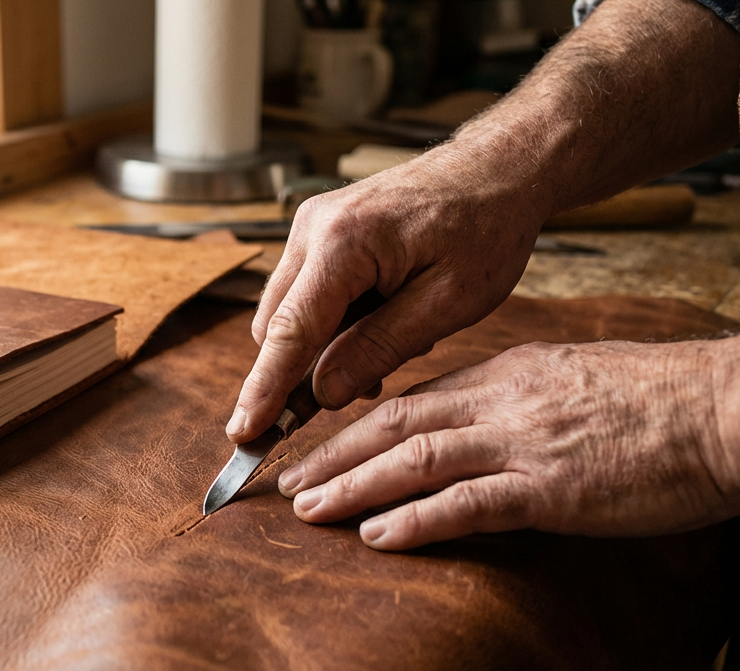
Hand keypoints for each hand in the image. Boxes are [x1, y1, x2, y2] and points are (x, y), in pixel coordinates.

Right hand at [226, 149, 545, 442]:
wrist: (497, 168)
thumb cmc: (485, 227)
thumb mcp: (449, 301)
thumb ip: (380, 348)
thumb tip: (324, 395)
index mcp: (345, 242)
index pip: (290, 331)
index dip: (264, 389)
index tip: (242, 433)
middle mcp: (313, 228)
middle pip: (276, 326)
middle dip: (296, 374)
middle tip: (340, 405)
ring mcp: (311, 227)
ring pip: (287, 314)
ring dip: (320, 349)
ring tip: (388, 351)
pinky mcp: (319, 232)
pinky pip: (306, 294)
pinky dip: (330, 324)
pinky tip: (380, 328)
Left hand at [277, 330, 739, 549]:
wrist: (727, 408)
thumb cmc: (662, 400)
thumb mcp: (574, 380)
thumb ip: (518, 399)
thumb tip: (476, 420)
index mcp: (507, 375)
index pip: (412, 399)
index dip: (356, 427)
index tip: (317, 448)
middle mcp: (502, 402)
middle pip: (395, 423)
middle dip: (332, 453)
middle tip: (283, 481)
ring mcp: (524, 443)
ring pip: (416, 459)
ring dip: (354, 485)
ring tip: (307, 509)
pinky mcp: (553, 487)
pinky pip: (469, 503)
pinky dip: (417, 519)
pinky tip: (376, 536)